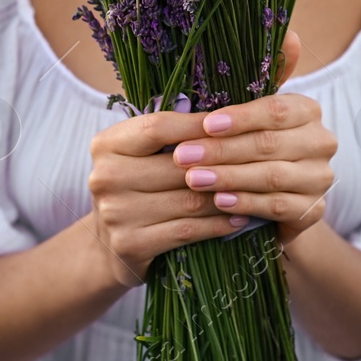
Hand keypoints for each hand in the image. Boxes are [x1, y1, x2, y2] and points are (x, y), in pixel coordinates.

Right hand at [88, 101, 260, 289]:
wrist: (108, 246)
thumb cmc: (136, 188)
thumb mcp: (139, 154)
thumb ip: (168, 134)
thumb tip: (224, 114)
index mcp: (105, 144)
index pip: (157, 127)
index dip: (198, 125)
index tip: (233, 124)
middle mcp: (104, 177)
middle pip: (177, 166)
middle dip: (220, 164)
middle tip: (256, 161)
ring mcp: (115, 213)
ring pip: (187, 200)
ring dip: (227, 196)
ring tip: (255, 190)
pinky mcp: (130, 245)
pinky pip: (187, 230)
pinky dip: (217, 224)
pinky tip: (238, 218)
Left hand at [174, 30, 336, 248]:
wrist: (271, 200)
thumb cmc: (251, 146)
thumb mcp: (248, 113)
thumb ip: (261, 77)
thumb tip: (289, 32)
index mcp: (308, 110)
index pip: (277, 109)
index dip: (241, 117)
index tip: (206, 124)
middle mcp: (322, 142)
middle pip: (270, 144)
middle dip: (221, 150)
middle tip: (182, 155)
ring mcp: (321, 178)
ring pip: (272, 176)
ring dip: (229, 177)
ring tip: (193, 179)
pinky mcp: (314, 211)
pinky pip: (278, 206)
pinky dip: (246, 203)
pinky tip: (219, 201)